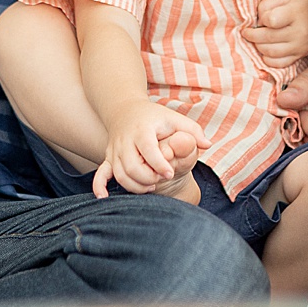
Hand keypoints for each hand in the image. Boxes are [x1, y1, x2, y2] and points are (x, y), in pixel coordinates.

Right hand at [92, 100, 207, 196]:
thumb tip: (208, 145)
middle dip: (147, 178)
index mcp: (143, 130)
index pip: (148, 149)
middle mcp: (125, 141)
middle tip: (161, 180)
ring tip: (151, 187)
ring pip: (119, 174)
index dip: (159, 163)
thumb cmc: (154, 117)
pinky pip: (100, 174)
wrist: (124, 109)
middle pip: (131, 165)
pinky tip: (103, 197)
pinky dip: (99, 186)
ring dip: (134, 185)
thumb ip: (192, 131)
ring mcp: (115, 150)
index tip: (169, 173)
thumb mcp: (174, 118)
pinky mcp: (108, 158)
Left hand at [244, 0, 307, 67]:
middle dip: (252, 34)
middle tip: (248, 31)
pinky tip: (267, 49)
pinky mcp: (299, 56)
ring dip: (258, 46)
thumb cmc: (303, 5)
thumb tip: (255, 22)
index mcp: (296, 12)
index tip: (263, 17)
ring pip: (269, 52)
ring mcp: (299, 47)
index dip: (262, 18)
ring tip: (257, 38)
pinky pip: (277, 63)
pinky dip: (267, 58)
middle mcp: (299, 32)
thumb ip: (267, 5)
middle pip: (266, 37)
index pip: (270, 20)